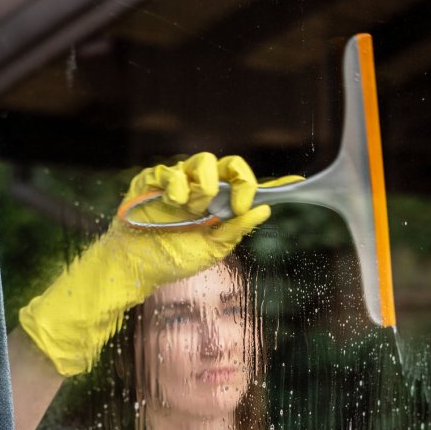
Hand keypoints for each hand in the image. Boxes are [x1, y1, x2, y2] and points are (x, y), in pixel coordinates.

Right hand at [18, 153, 299, 376]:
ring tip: (198, 204)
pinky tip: (176, 202)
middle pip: (228, 164)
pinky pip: (170, 170)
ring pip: (202, 162)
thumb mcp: (213, 249)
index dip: (270, 182)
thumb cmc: (173, 258)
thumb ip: (237, 228)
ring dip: (206, 181)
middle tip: (238, 197)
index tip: (294, 184)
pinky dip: (177, 184)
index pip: (246, 185)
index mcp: (218, 204)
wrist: (137, 267)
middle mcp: (200, 189)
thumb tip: (265, 209)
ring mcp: (177, 183)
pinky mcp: (153, 181)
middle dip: (239, 176)